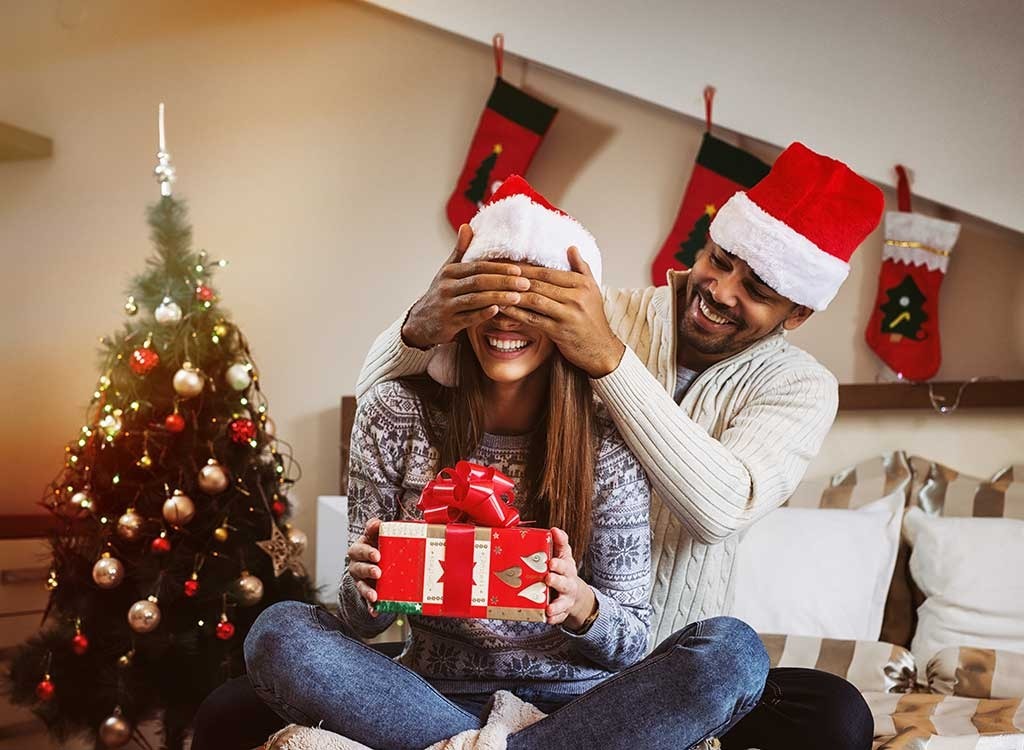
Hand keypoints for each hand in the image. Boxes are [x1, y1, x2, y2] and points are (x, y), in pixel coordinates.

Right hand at [347, 518, 382, 616]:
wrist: (378, 560)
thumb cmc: (377, 545)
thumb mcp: (375, 535)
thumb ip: (375, 528)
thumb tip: (377, 522)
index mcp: (358, 550)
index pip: (358, 550)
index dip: (366, 552)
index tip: (377, 555)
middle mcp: (356, 565)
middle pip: (358, 568)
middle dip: (367, 570)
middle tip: (378, 572)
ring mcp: (361, 580)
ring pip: (361, 586)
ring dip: (367, 591)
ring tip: (374, 595)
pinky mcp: (367, 592)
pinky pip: (367, 602)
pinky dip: (371, 607)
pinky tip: (375, 611)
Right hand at [401, 225, 531, 348]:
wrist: (421, 321)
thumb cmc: (442, 294)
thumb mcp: (448, 271)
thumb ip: (460, 250)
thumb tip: (467, 226)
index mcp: (449, 272)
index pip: (478, 267)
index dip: (499, 268)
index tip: (519, 269)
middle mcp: (446, 287)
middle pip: (478, 281)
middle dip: (503, 282)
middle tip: (525, 283)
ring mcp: (446, 306)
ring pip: (474, 300)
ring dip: (497, 297)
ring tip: (517, 297)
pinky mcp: (448, 323)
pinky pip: (468, 318)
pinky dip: (482, 314)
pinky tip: (497, 311)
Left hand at [503, 247, 625, 377]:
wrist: (601, 349)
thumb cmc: (593, 319)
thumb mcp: (592, 290)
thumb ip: (581, 268)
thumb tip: (571, 247)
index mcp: (581, 284)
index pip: (548, 272)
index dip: (526, 268)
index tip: (509, 265)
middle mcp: (576, 297)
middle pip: (539, 284)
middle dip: (516, 279)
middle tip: (497, 275)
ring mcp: (567, 314)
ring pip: (534, 300)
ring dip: (514, 295)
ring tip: (497, 290)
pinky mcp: (559, 331)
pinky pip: (533, 319)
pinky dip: (517, 314)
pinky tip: (504, 310)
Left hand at [545, 527, 595, 629]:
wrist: (574, 594)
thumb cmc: (563, 571)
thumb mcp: (564, 556)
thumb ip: (560, 542)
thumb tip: (554, 529)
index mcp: (567, 569)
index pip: (564, 565)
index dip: (558, 564)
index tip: (551, 562)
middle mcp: (567, 585)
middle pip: (564, 584)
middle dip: (556, 581)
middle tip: (547, 578)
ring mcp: (565, 600)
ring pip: (562, 603)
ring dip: (556, 605)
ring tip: (549, 608)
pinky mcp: (561, 612)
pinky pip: (559, 617)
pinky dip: (554, 619)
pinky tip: (547, 619)